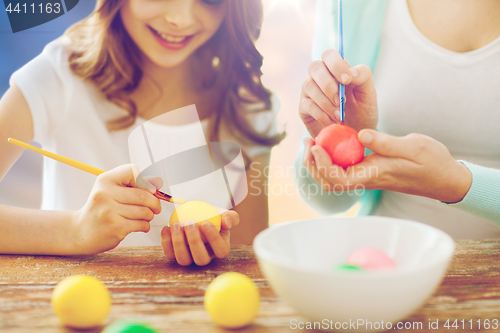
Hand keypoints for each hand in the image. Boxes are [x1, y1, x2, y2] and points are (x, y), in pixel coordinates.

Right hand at [72, 164, 161, 254]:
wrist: (81, 231)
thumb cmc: (102, 208)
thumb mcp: (111, 190)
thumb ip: (133, 184)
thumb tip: (159, 182)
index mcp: (105, 180)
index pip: (133, 171)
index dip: (146, 180)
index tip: (149, 190)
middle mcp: (105, 194)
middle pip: (144, 195)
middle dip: (155, 202)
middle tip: (155, 207)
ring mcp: (109, 211)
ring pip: (145, 211)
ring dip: (150, 215)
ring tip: (144, 217)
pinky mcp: (115, 227)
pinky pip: (142, 224)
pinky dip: (145, 225)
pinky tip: (139, 226)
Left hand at [160, 210, 239, 265]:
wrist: (198, 217)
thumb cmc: (214, 216)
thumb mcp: (224, 214)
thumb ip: (231, 217)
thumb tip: (227, 222)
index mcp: (220, 250)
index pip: (221, 250)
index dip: (214, 239)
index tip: (206, 223)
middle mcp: (206, 258)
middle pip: (201, 259)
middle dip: (195, 242)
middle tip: (190, 223)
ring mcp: (190, 259)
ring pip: (184, 260)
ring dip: (178, 242)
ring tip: (176, 224)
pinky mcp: (175, 256)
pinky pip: (169, 254)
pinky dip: (166, 241)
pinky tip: (166, 228)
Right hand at [299, 49, 377, 136]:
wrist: (354, 134)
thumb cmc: (362, 112)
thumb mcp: (369, 93)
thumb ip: (363, 77)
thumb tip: (350, 73)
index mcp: (336, 70)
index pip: (329, 55)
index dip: (336, 65)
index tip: (347, 81)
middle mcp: (320, 78)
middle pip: (314, 67)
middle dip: (328, 84)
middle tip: (341, 100)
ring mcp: (310, 93)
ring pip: (309, 86)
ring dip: (326, 102)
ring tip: (339, 116)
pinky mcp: (304, 109)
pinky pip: (307, 105)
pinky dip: (321, 114)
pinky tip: (332, 122)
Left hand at [303, 130, 471, 202]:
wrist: (444, 177)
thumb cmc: (431, 162)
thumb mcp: (412, 147)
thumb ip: (385, 142)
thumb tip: (359, 134)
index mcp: (372, 176)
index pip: (337, 178)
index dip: (322, 164)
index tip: (316, 144)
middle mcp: (365, 179)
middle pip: (328, 182)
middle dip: (313, 164)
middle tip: (309, 141)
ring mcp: (365, 177)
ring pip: (332, 178)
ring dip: (318, 163)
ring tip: (313, 142)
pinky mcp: (367, 171)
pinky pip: (341, 170)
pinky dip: (329, 159)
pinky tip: (329, 143)